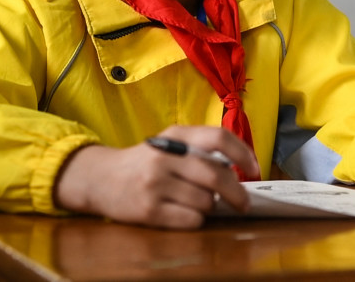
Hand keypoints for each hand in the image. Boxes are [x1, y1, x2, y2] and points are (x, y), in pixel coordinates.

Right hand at [54, 126, 260, 229]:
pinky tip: (182, 212)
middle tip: (242, 202)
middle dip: (237, 193)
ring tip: (194, 202)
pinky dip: (195, 219)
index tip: (254, 168)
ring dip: (209, 206)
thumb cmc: (144, 162)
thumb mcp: (169, 142)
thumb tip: (240, 169)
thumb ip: (200, 149)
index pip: (218, 137)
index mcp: (175, 135)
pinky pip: (190, 220)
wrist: (100, 179)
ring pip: (205, 202)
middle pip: (216, 176)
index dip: (243, 153)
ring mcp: (155, 184)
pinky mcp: (148, 210)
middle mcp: (164, 156)